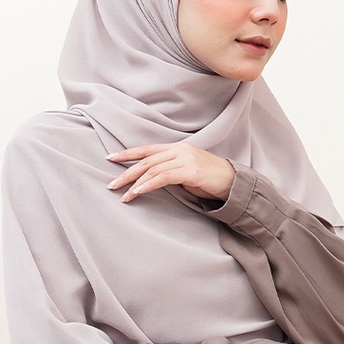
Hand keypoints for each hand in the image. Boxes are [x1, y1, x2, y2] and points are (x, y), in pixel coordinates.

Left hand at [106, 142, 234, 202]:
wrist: (233, 182)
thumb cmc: (210, 180)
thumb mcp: (186, 172)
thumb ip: (169, 170)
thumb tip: (151, 179)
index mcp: (177, 148)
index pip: (147, 149)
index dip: (127, 153)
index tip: (110, 158)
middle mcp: (179, 150)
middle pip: (146, 160)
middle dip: (126, 172)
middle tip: (111, 185)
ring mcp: (185, 158)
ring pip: (152, 169)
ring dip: (135, 183)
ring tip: (123, 195)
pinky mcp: (190, 170)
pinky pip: (163, 177)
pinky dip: (149, 185)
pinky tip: (138, 192)